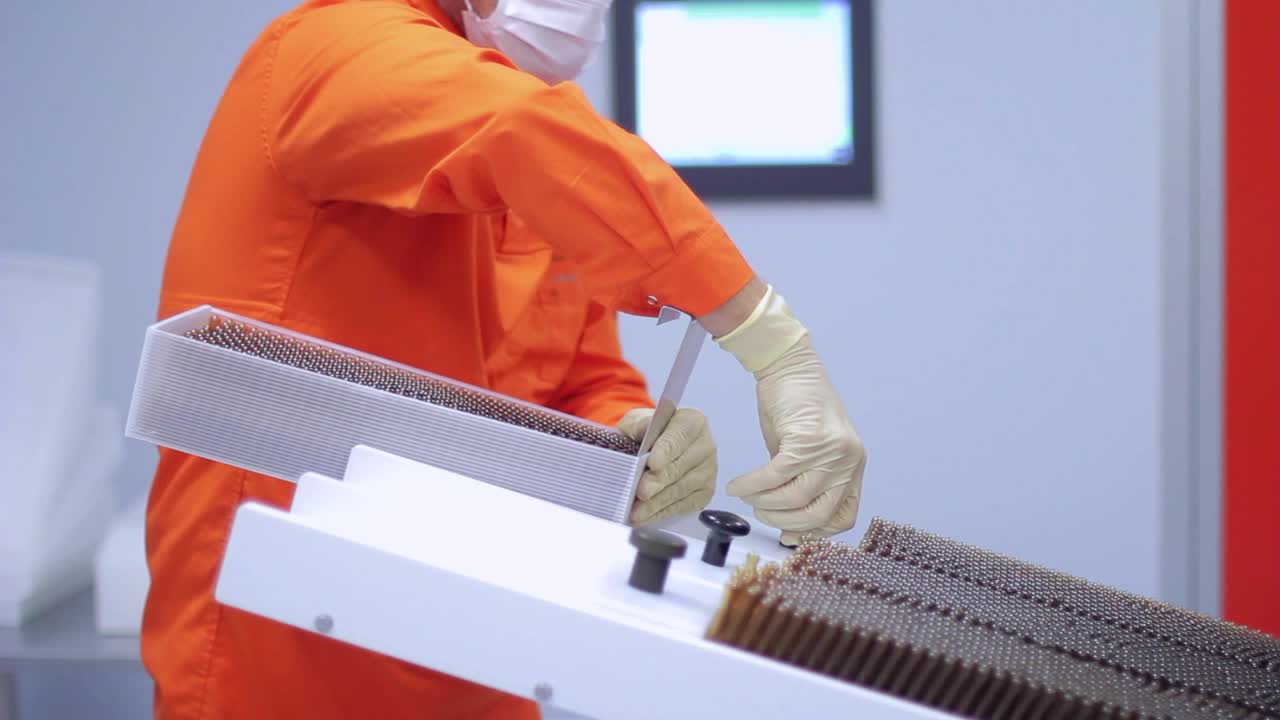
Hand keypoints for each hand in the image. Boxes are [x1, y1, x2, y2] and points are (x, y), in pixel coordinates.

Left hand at [617, 407, 716, 524]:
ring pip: (681, 489)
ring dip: (657, 503)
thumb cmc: (647, 434)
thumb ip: (638, 425)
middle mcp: (706, 445)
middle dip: (659, 481)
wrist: (655, 448)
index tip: (653, 463)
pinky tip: (646, 516)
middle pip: (681, 466)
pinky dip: (662, 512)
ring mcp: (708, 471)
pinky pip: (684, 505)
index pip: (679, 436)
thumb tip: (641, 431)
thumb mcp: (637, 422)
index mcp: (693, 422)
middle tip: (641, 492)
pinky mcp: (705, 493)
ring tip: (637, 511)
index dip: (666, 450)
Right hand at [714, 286, 865, 546]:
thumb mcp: (808, 452)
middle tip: (760, 514)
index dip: (813, 531)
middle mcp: (849, 462)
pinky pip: (774, 476)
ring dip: (764, 503)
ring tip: (747, 496)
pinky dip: (751, 485)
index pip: (843, 517)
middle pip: (818, 514)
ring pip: (795, 497)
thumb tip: (789, 527)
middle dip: (784, 522)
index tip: (788, 533)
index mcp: (853, 467)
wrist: (790, 366)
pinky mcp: (806, 440)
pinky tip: (737, 486)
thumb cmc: (796, 407)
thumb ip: (803, 483)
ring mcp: (831, 452)